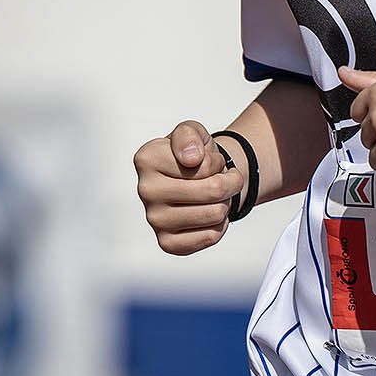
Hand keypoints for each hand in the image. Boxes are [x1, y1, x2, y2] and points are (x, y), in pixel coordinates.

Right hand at [133, 120, 245, 255]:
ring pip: (215, 214)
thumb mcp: (192, 132)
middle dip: (229, 183)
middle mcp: (145, 191)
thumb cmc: (194, 155)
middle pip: (212, 190)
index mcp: (146, 159)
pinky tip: (208, 215)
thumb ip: (189, 135)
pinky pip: (210, 236)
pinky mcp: (166, 243)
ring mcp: (154, 219)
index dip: (216, 162)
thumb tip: (190, 159)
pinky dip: (220, 225)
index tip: (208, 160)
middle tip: (223, 179)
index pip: (204, 165)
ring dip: (225, 203)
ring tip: (215, 196)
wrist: (197, 181)